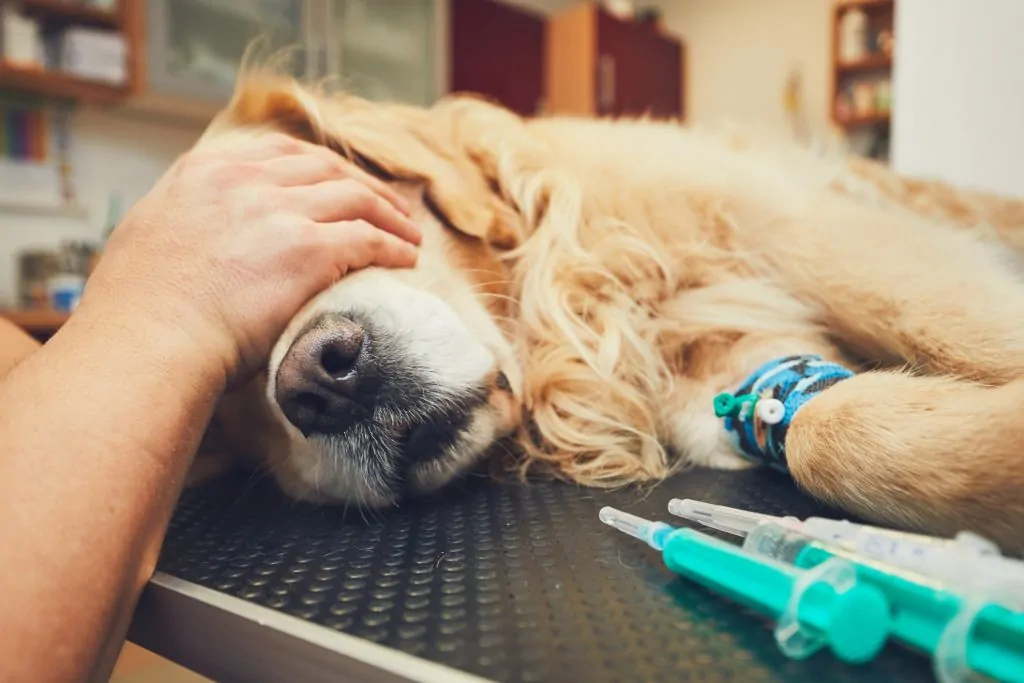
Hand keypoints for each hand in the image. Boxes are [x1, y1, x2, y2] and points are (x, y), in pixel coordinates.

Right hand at [81, 132, 420, 385]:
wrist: (147, 341)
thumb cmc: (138, 313)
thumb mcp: (150, 238)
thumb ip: (186, 223)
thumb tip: (202, 238)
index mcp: (203, 171)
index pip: (279, 152)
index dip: (321, 167)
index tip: (342, 182)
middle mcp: (244, 180)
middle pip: (326, 168)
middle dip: (365, 186)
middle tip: (390, 207)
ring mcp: (279, 210)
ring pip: (355, 198)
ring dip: (390, 215)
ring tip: (410, 235)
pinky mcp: (309, 248)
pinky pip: (369, 239)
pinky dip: (393, 246)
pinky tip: (406, 259)